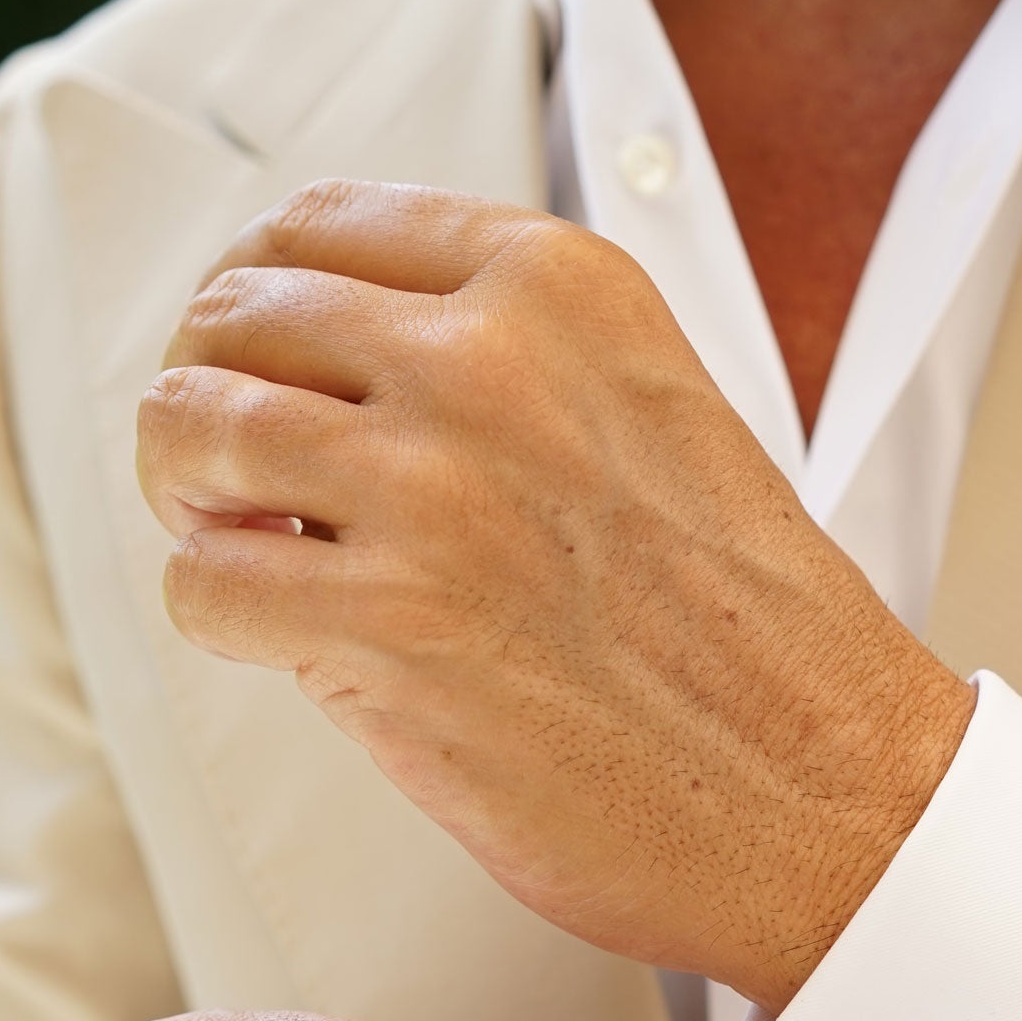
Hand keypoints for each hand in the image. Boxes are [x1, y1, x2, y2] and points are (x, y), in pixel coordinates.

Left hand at [136, 183, 975, 1012]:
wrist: (832, 794)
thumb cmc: (758, 642)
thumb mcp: (654, 414)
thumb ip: (513, 364)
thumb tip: (340, 368)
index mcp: (559, 291)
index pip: (317, 226)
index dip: (254, 298)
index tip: (253, 357)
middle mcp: (486, 363)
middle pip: (233, 317)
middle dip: (213, 399)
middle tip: (236, 476)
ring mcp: (430, 491)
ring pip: (189, 431)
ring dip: (193, 500)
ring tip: (245, 550)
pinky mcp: (388, 627)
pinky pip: (202, 587)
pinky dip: (220, 617)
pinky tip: (289, 639)